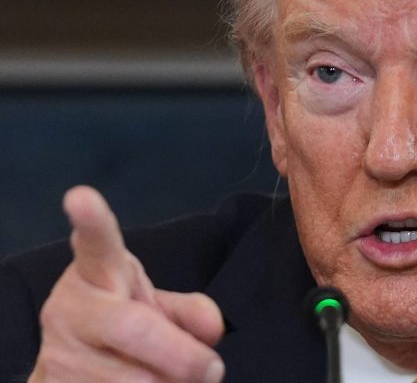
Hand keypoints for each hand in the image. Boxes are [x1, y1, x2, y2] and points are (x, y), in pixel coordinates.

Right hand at [28, 186, 224, 382]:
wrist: (72, 367)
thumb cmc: (122, 325)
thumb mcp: (156, 307)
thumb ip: (191, 311)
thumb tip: (213, 328)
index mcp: (97, 273)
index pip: (96, 244)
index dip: (91, 222)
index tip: (82, 197)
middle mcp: (70, 309)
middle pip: (134, 328)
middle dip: (182, 356)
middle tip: (212, 370)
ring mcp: (57, 353)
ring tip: (171, 380)